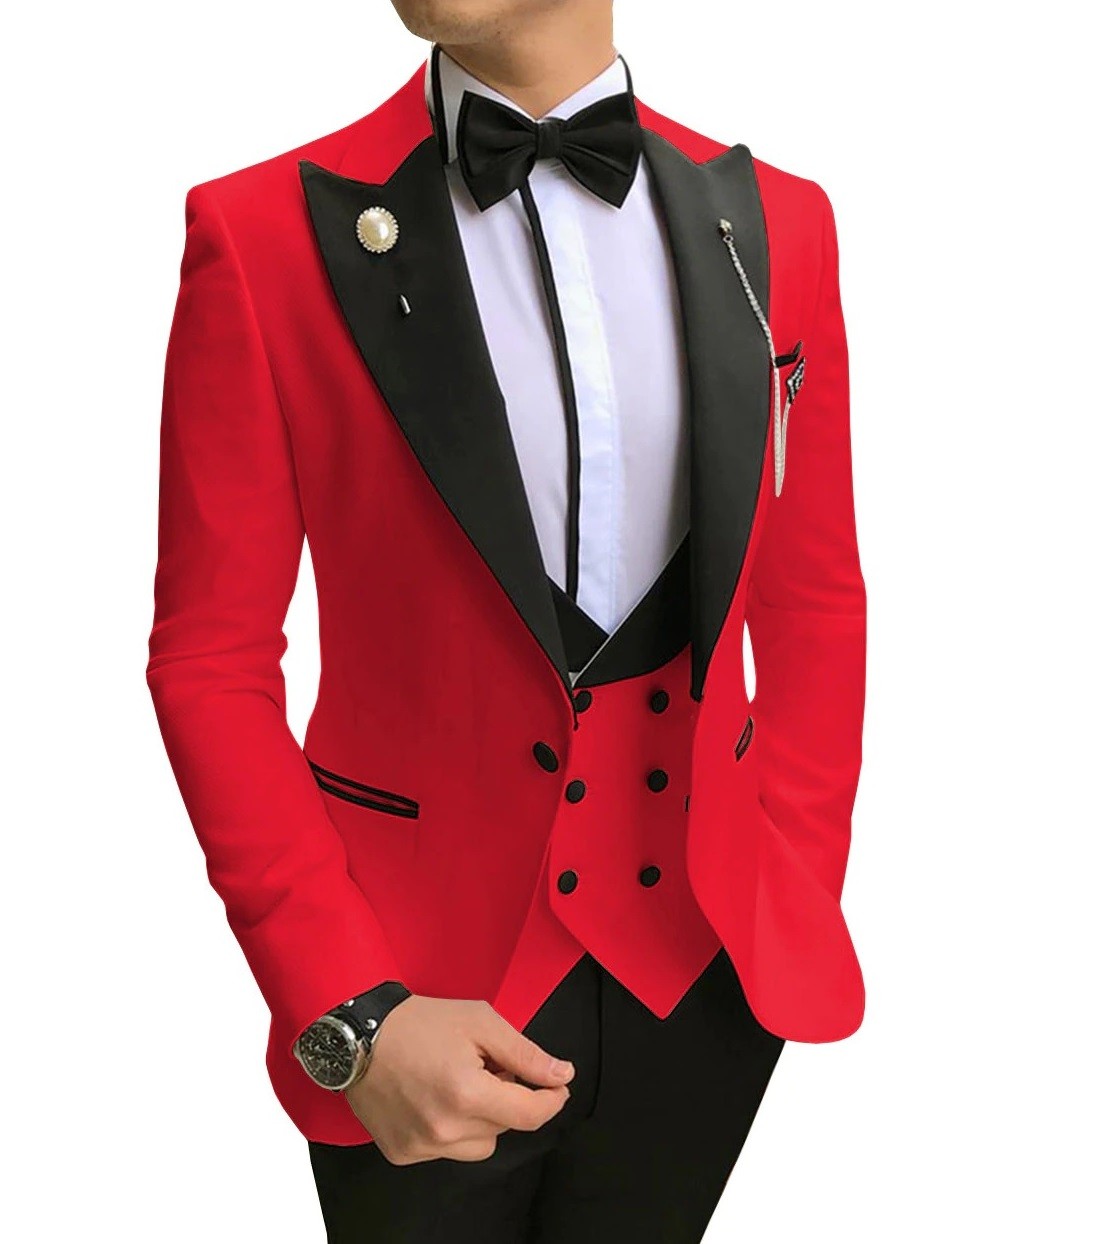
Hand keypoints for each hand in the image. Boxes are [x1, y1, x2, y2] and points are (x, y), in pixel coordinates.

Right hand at [344, 995, 574, 1164]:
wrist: (358, 1036)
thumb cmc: (418, 1023)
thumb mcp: (480, 1022)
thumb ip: (525, 1053)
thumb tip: (562, 1075)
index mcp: (467, 1093)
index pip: (530, 1115)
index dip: (552, 1099)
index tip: (557, 1085)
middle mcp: (445, 1128)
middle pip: (506, 1127)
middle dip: (508, 1098)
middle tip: (489, 1066)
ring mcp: (422, 1145)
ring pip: (480, 1144)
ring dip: (482, 1119)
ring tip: (460, 1083)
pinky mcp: (403, 1152)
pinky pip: (447, 1150)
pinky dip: (452, 1128)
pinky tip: (435, 1098)